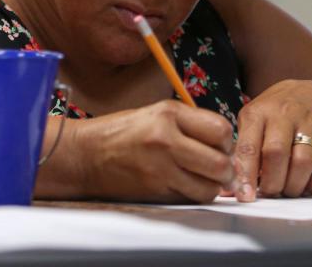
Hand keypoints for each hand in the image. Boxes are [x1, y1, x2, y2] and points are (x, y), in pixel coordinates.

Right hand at [72, 99, 235, 202]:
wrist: (84, 154)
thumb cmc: (119, 132)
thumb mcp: (154, 113)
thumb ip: (188, 123)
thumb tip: (224, 141)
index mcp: (168, 114)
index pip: (221, 129)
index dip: (227, 141)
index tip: (221, 146)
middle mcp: (166, 139)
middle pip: (220, 163)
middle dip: (226, 169)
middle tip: (221, 169)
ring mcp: (160, 168)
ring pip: (209, 187)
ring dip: (212, 186)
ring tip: (203, 179)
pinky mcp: (154, 190)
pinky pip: (189, 198)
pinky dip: (193, 195)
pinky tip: (184, 185)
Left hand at [225, 79, 311, 200]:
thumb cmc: (273, 115)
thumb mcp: (251, 122)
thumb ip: (240, 152)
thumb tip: (226, 188)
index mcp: (258, 113)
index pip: (249, 147)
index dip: (246, 175)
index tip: (245, 197)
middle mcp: (285, 115)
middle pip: (277, 154)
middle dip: (272, 183)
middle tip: (270, 192)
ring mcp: (311, 124)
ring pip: (303, 162)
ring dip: (294, 186)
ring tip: (287, 190)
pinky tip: (307, 185)